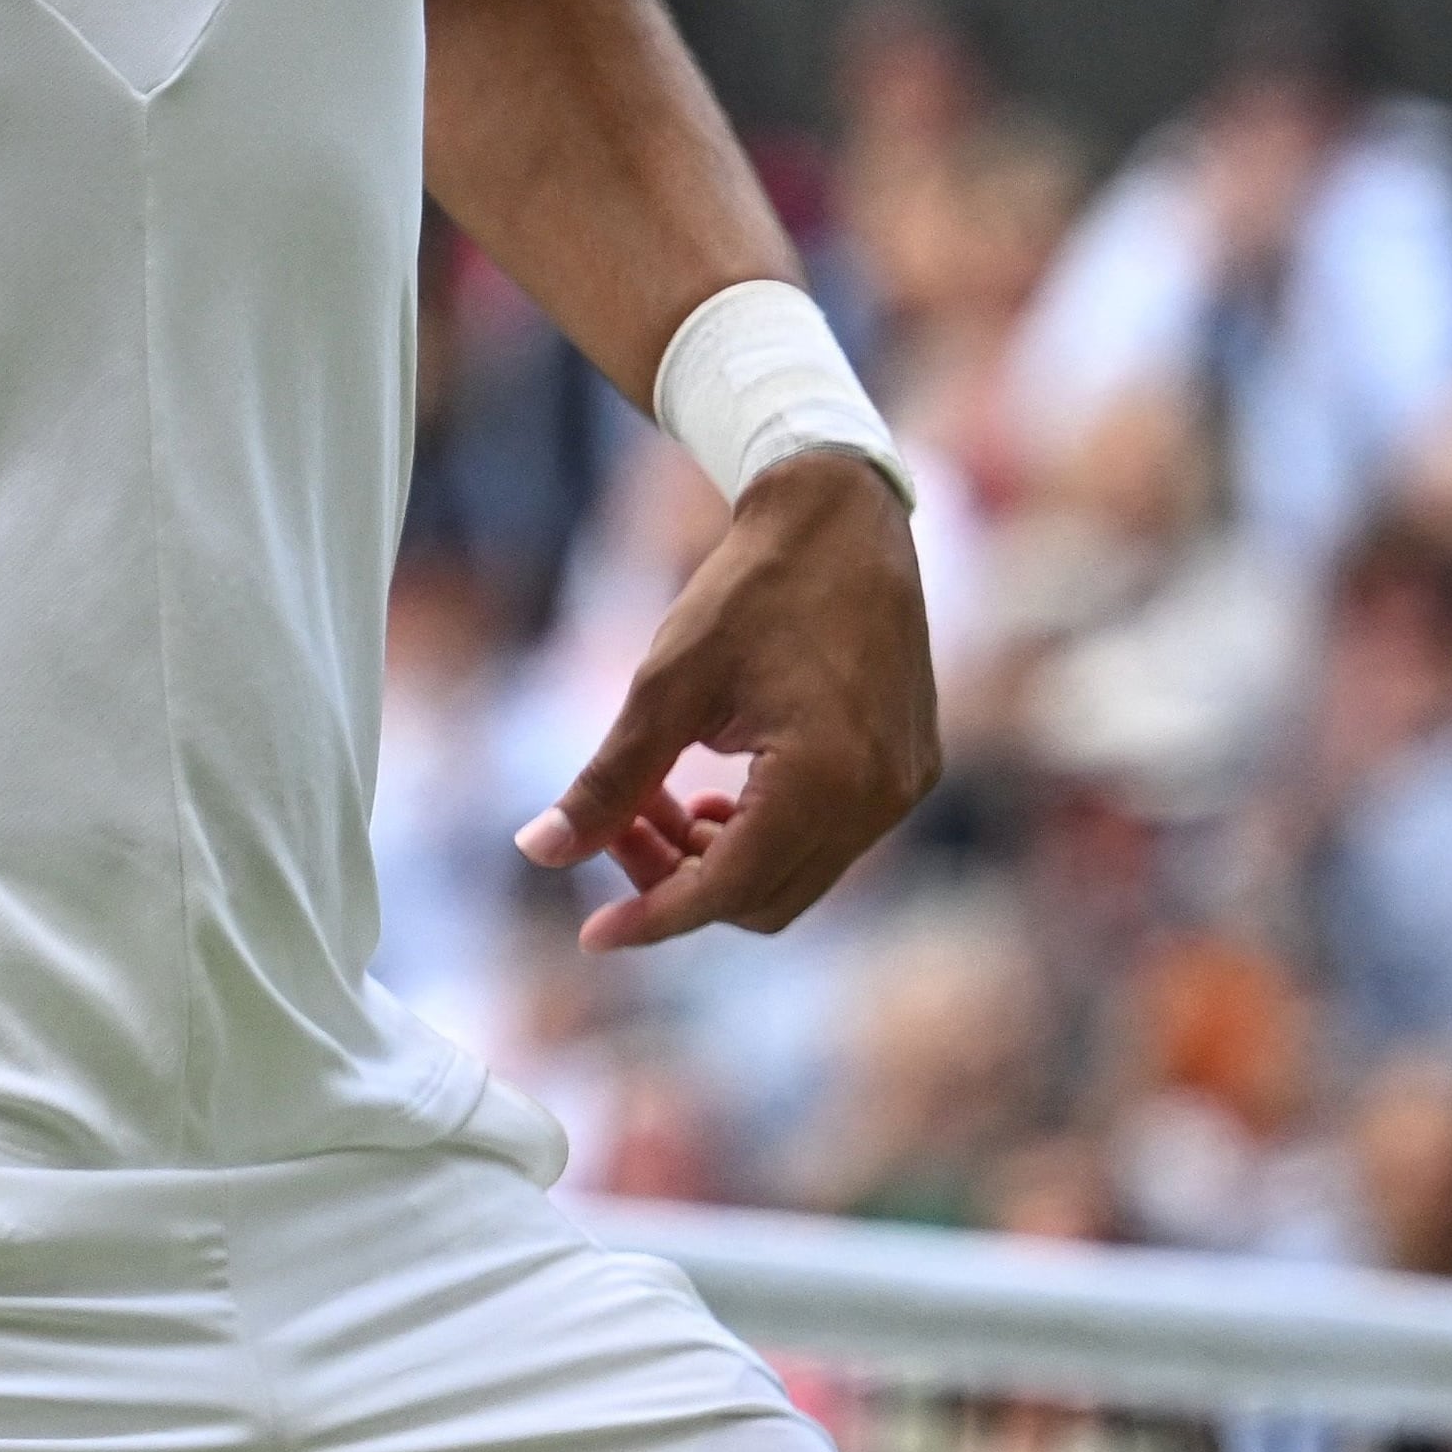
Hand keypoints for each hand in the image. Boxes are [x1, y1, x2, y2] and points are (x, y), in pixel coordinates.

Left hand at [517, 450, 937, 950]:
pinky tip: (715, 793)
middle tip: (618, 827)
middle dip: (679, 880)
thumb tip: (541, 852)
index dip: (653, 916)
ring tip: (660, 801)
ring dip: (718, 859)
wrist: (838, 517)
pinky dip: (765, 836)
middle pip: (763, 899)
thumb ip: (608, 780)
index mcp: (823, 781)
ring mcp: (903, 788)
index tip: (593, 933)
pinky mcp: (911, 769)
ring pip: (796, 875)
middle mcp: (879, 800)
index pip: (726, 890)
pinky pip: (830, 841)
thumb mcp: (665, 685)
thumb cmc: (749, 590)